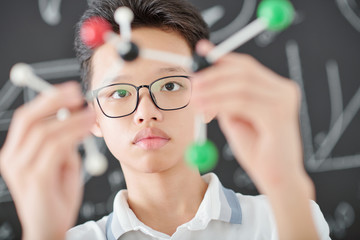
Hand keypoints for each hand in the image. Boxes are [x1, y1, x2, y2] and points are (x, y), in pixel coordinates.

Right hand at [0, 82, 94, 239]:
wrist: (51, 229)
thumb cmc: (57, 196)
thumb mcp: (61, 164)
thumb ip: (63, 143)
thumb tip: (74, 119)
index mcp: (16, 152)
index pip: (27, 118)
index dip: (47, 99)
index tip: (71, 90)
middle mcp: (13, 158)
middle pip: (29, 118)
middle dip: (55, 101)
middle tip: (79, 94)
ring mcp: (21, 169)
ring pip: (46, 131)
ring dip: (72, 119)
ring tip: (90, 114)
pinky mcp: (36, 178)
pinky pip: (56, 148)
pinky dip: (73, 134)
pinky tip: (86, 129)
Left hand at [192, 40, 317, 239]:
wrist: (276, 180)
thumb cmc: (257, 150)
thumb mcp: (236, 119)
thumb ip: (225, 99)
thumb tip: (203, 81)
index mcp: (276, 88)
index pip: (247, 65)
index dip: (222, 56)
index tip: (201, 49)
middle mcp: (284, 90)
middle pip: (243, 71)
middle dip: (213, 76)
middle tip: (192, 84)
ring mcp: (283, 102)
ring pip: (240, 85)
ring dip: (213, 91)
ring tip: (194, 99)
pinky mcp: (278, 116)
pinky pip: (242, 102)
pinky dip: (220, 104)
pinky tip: (205, 110)